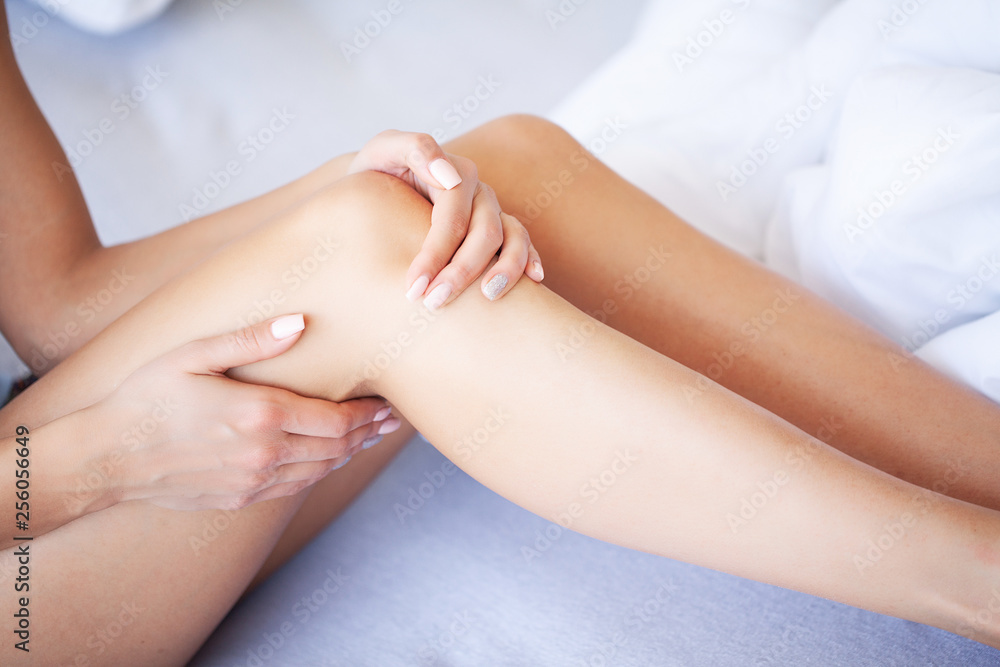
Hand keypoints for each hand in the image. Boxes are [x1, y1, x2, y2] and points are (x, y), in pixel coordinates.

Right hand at [82, 314, 398, 510]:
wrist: (104, 458)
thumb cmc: (146, 397)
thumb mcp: (194, 355)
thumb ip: (252, 341)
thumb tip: (301, 323)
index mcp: (259, 415)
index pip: (336, 420)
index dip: (368, 415)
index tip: (388, 406)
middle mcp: (264, 454)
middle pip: (336, 448)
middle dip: (368, 434)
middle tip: (392, 422)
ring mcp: (252, 482)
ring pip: (320, 471)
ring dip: (349, 455)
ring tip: (369, 439)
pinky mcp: (240, 498)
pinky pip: (294, 487)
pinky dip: (320, 471)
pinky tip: (328, 459)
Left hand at [348, 130, 543, 309]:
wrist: (379, 181)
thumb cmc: (378, 170)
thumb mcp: (384, 149)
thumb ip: (414, 149)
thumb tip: (450, 177)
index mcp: (456, 174)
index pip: (452, 220)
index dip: (435, 255)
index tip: (413, 288)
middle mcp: (479, 193)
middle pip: (485, 235)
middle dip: (462, 272)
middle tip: (434, 303)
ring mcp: (492, 211)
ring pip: (512, 239)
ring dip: (505, 271)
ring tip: (488, 299)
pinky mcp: (497, 227)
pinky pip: (521, 242)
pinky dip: (530, 260)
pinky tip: (533, 281)